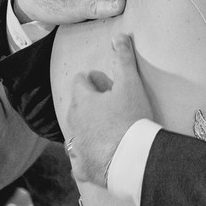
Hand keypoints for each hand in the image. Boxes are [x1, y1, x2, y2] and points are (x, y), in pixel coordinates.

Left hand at [66, 33, 154, 186]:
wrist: (133, 159)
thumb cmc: (131, 119)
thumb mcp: (130, 84)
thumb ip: (123, 59)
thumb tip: (119, 37)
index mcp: (82, 101)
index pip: (80, 81)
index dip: (94, 80)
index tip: (107, 85)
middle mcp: (73, 123)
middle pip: (77, 107)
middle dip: (91, 105)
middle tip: (113, 107)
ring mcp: (76, 147)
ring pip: (76, 134)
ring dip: (88, 130)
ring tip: (108, 131)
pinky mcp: (83, 168)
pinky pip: (80, 161)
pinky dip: (88, 157)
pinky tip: (99, 156)